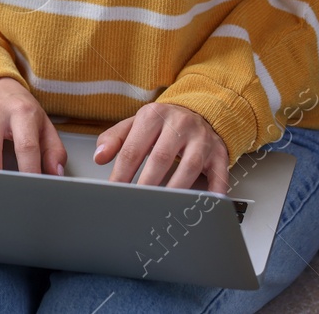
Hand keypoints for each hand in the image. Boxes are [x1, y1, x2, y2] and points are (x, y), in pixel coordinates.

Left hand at [94, 102, 229, 193]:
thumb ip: (115, 139)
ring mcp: (202, 138)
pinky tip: (207, 203)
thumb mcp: (136, 124)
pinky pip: (219, 173)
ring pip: (189, 166)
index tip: (114, 191)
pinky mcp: (219, 152)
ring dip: (175, 189)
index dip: (122, 172)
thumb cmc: (163, 123)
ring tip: (163, 207)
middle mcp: (180, 124)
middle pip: (160, 158)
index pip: (134, 148)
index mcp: (154, 116)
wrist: (199, 110)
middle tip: (136, 203)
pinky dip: (215, 190)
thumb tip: (99, 157)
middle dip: (146, 184)